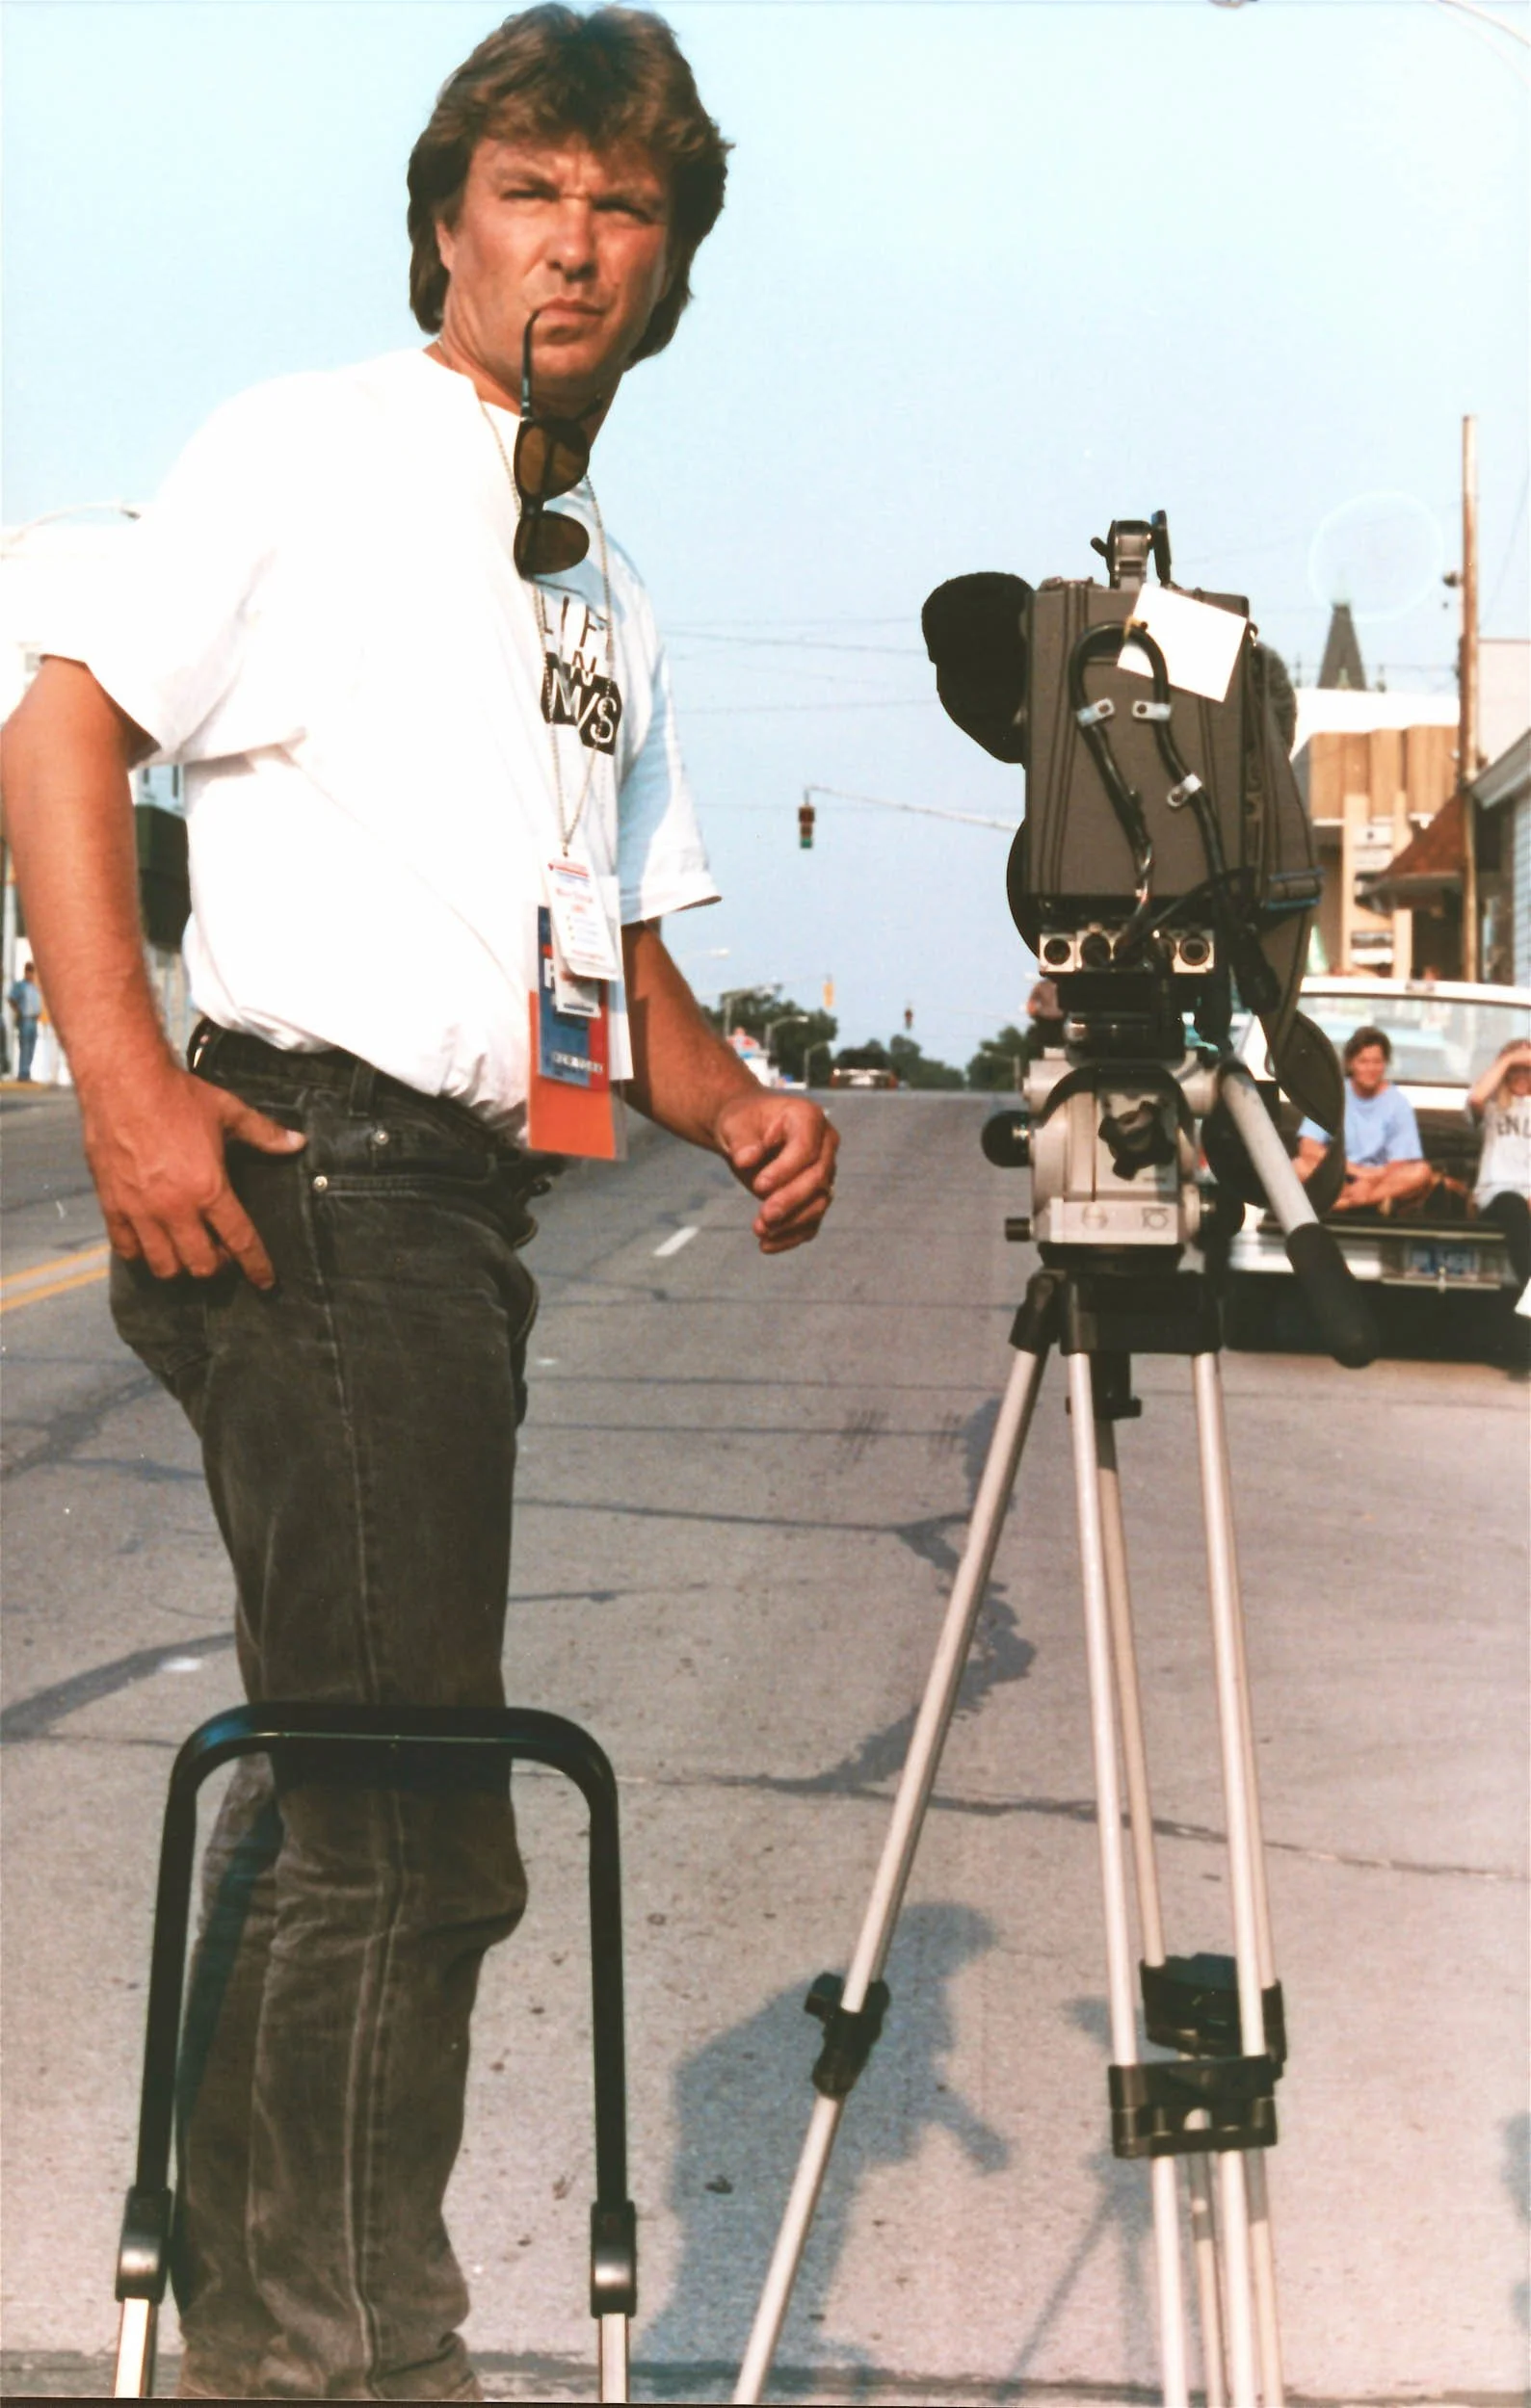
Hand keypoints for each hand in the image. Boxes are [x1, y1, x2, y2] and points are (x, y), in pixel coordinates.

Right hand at [80, 1060, 305, 1287]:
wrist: (123, 1082)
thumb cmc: (177, 1096)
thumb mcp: (229, 1112)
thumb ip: (264, 1133)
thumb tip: (297, 1142)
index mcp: (210, 1189)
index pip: (241, 1241)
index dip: (257, 1266)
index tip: (265, 1282)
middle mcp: (176, 1208)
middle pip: (202, 1265)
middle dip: (218, 1266)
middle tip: (221, 1253)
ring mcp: (141, 1211)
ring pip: (164, 1266)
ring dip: (181, 1265)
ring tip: (187, 1250)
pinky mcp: (113, 1206)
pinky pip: (126, 1249)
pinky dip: (140, 1253)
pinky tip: (150, 1242)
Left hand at [713, 1090, 838, 1253]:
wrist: (745, 1133)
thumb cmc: (741, 1122)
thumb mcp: (734, 1125)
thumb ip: (742, 1141)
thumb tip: (746, 1160)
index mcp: (809, 1118)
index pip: (807, 1149)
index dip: (786, 1170)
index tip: (759, 1186)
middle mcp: (825, 1144)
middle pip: (818, 1178)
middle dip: (791, 1201)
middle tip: (763, 1217)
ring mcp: (824, 1171)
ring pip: (819, 1202)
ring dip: (791, 1222)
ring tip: (760, 1231)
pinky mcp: (815, 1196)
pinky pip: (811, 1221)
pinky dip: (791, 1236)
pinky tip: (767, 1246)